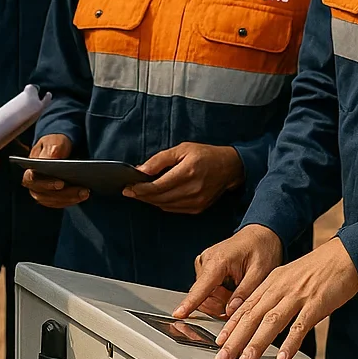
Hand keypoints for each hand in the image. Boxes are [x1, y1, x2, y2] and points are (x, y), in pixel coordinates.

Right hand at [22, 135, 88, 207]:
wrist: (60, 149)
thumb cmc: (55, 144)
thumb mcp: (55, 141)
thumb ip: (53, 146)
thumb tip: (52, 157)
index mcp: (30, 169)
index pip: (32, 179)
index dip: (46, 183)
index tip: (61, 183)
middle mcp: (34, 184)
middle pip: (45, 194)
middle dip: (64, 193)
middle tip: (81, 189)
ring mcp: (43, 193)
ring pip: (54, 201)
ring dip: (70, 198)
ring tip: (85, 192)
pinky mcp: (53, 198)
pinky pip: (60, 203)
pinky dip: (72, 200)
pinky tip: (83, 195)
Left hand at [123, 143, 242, 213]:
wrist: (229, 168)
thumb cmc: (205, 155)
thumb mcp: (182, 149)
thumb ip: (160, 160)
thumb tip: (141, 170)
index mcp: (188, 172)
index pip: (158, 186)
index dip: (140, 188)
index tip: (128, 186)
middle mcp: (193, 189)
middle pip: (159, 198)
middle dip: (141, 195)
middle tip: (129, 190)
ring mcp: (196, 201)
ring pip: (164, 205)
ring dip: (150, 200)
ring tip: (140, 193)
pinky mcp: (198, 208)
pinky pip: (173, 209)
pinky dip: (162, 204)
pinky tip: (155, 197)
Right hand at [172, 224, 283, 319]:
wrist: (260, 235)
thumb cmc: (262, 249)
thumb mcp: (260, 272)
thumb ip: (245, 292)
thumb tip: (231, 311)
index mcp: (219, 261)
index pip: (201, 287)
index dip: (190, 303)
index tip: (178, 314)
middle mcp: (206, 261)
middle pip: (204, 297)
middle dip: (221, 305)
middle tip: (240, 299)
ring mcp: (203, 264)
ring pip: (205, 296)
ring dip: (221, 300)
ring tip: (238, 289)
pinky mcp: (205, 268)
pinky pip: (208, 290)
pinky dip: (220, 295)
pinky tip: (232, 287)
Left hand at [213, 237, 357, 358]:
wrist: (345, 255)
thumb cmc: (319, 270)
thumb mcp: (290, 279)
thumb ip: (275, 296)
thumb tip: (260, 318)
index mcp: (272, 282)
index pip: (246, 306)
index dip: (231, 326)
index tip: (219, 342)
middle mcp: (280, 288)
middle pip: (252, 316)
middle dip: (235, 339)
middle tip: (223, 358)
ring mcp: (297, 295)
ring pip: (271, 321)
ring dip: (257, 344)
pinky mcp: (316, 303)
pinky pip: (300, 326)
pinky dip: (290, 343)